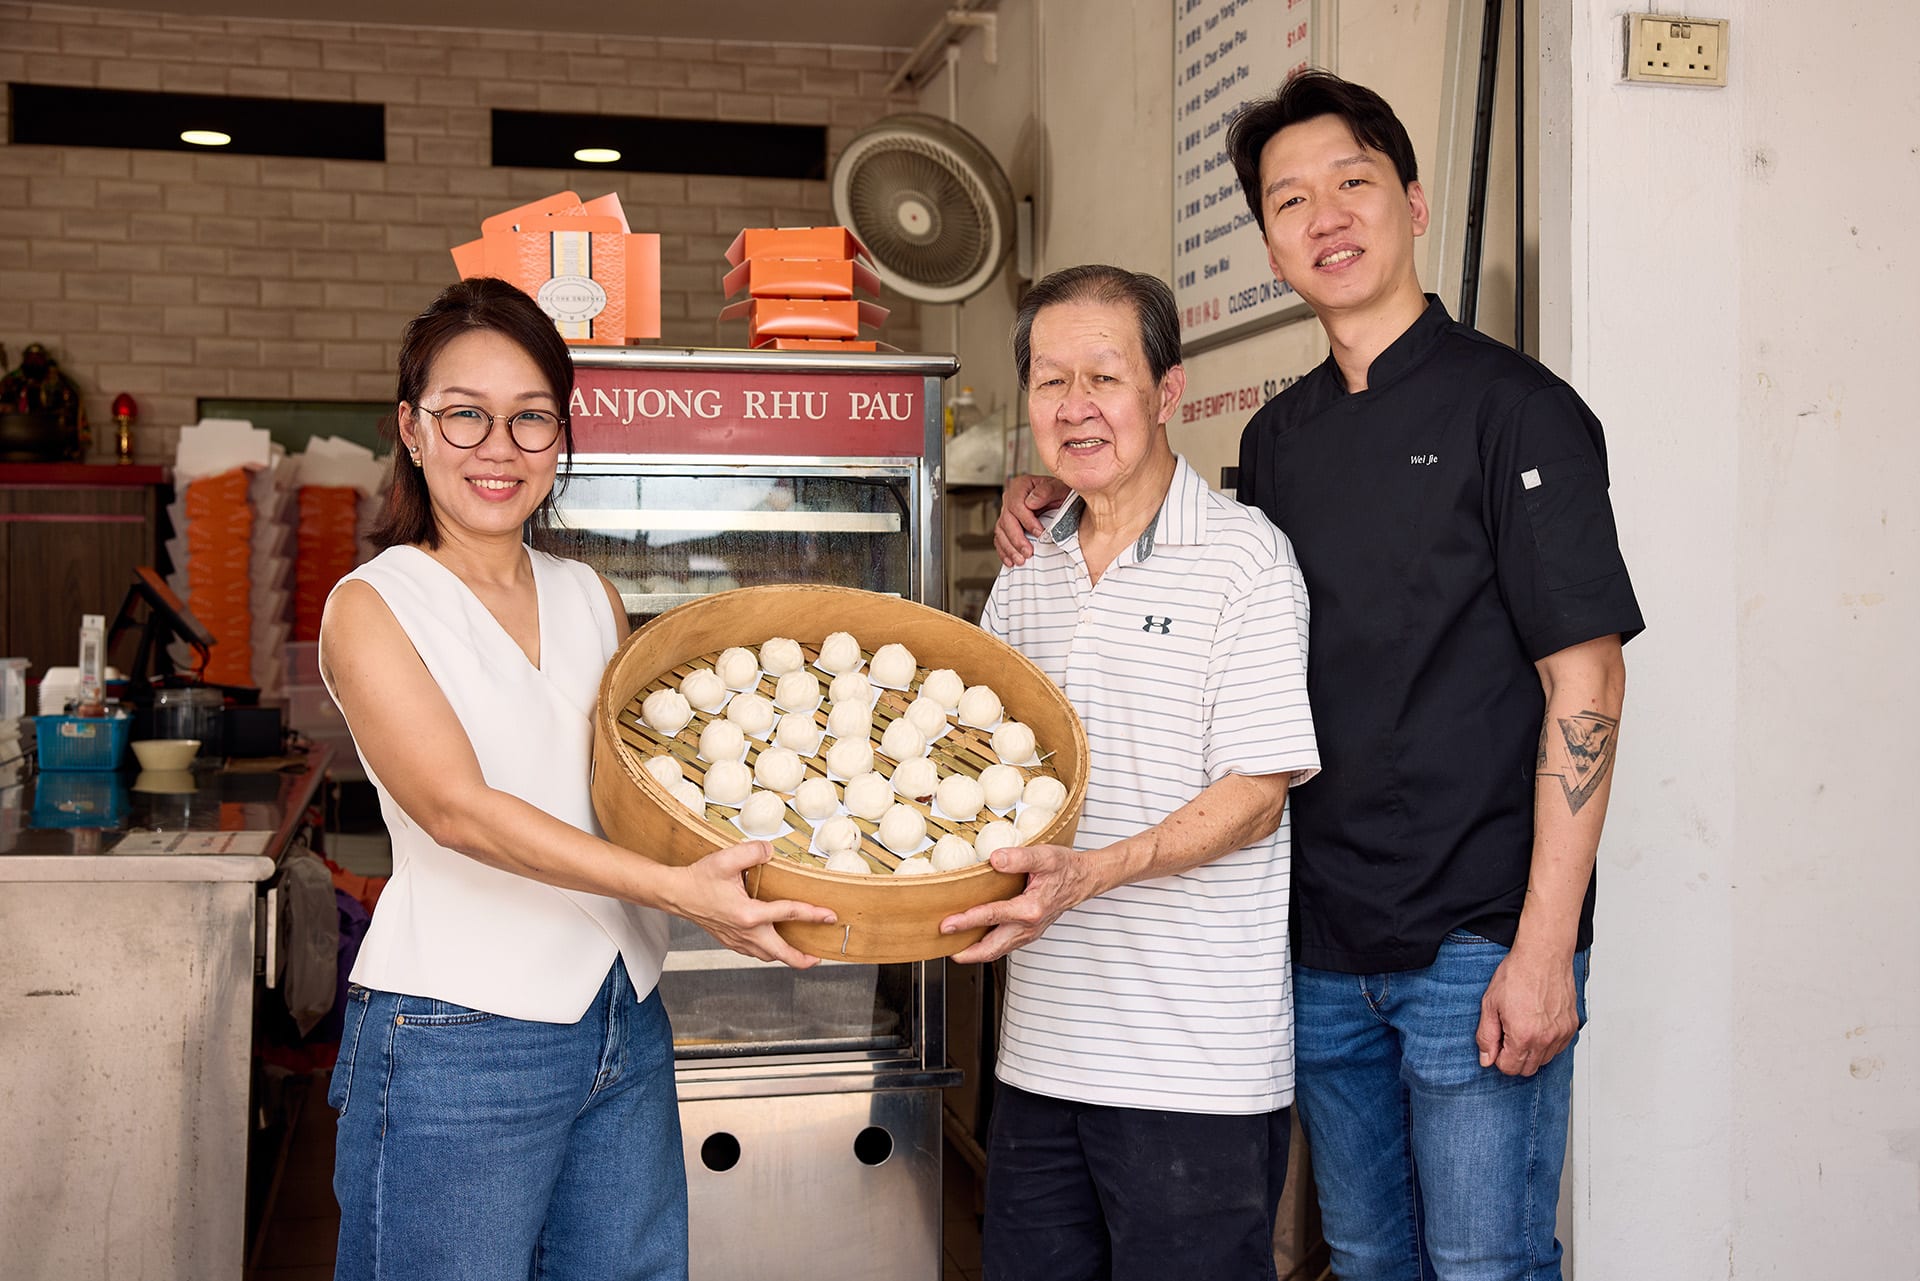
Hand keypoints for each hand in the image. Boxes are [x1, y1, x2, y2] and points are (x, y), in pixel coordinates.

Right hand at [672, 840, 835, 969]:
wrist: (676, 894)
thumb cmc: (699, 879)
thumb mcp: (726, 858)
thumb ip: (753, 852)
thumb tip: (771, 851)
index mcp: (748, 913)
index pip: (788, 913)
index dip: (812, 914)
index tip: (829, 916)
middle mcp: (745, 932)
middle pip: (780, 953)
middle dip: (802, 958)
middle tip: (818, 957)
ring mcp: (737, 939)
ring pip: (767, 956)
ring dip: (786, 957)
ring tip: (801, 954)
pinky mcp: (730, 941)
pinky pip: (755, 953)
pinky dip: (769, 953)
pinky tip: (773, 945)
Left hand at [939, 842, 1101, 963]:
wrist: (1084, 879)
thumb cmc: (1065, 867)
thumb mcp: (1045, 856)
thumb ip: (1019, 857)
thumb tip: (994, 859)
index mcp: (1031, 908)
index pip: (992, 916)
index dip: (967, 921)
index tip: (946, 925)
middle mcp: (1029, 926)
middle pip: (992, 948)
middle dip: (966, 952)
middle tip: (944, 949)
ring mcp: (1029, 933)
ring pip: (998, 950)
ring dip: (975, 953)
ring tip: (954, 949)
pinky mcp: (1029, 933)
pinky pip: (1004, 946)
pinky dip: (987, 947)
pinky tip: (975, 940)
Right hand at [993, 474, 1069, 566]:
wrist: (1061, 499)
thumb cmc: (1060, 493)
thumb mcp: (1060, 487)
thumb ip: (1047, 490)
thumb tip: (1031, 502)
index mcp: (1021, 486)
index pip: (1017, 505)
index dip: (1027, 521)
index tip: (1039, 533)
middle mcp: (1010, 498)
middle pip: (1006, 520)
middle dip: (1017, 539)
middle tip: (1028, 552)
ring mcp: (1007, 512)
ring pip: (1001, 531)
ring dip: (1009, 548)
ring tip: (1020, 560)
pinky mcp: (1006, 525)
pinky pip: (1000, 538)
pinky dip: (1004, 551)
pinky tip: (1010, 560)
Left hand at [1475, 944, 1580, 1075]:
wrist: (1543, 956)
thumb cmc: (1517, 974)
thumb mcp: (1490, 1004)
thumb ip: (1486, 1036)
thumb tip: (1486, 1059)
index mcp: (1523, 1036)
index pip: (1510, 1068)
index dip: (1498, 1058)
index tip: (1497, 1043)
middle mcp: (1545, 1039)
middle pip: (1527, 1069)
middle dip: (1514, 1058)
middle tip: (1507, 1036)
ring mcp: (1561, 1034)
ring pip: (1544, 1060)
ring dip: (1531, 1052)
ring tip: (1523, 1027)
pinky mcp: (1571, 1026)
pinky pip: (1558, 1048)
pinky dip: (1547, 1043)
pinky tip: (1537, 1025)